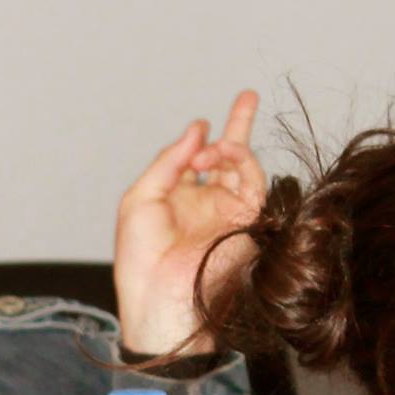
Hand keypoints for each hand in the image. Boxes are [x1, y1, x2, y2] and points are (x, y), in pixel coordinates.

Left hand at [113, 90, 267, 353]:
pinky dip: (239, 160)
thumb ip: (170, 161)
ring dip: (229, 146)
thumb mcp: (142, 198)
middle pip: (227, 158)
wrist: (161, 297)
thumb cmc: (142, 259)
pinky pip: (252, 182)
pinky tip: (220, 153)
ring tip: (215, 145)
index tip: (202, 124)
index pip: (195, 162)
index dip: (200, 139)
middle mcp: (206, 205)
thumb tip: (198, 129)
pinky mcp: (247, 221)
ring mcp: (228, 213)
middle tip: (248, 97)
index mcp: (178, 200)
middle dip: (238, 127)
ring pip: (242, 166)